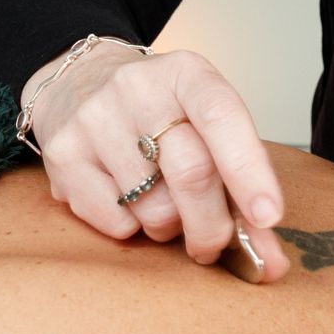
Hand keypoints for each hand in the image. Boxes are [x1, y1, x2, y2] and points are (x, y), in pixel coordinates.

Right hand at [24, 43, 289, 280]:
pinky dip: (133, 229)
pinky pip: (115, 223)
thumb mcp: (202, 121)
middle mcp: (139, 88)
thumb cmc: (158, 112)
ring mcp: (96, 118)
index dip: (249, 170)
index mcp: (187, 73)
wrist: (80, 82)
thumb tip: (270, 261)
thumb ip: (238, 180)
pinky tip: (127, 200)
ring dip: (170, 228)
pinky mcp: (64, 154)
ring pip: (154, 208)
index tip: (268, 217)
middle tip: (215, 246)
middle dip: (213, 226)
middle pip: (191, 172)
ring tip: (163, 205)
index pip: (223, 117)